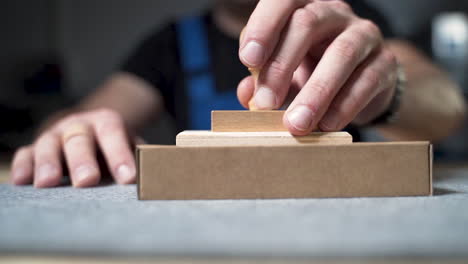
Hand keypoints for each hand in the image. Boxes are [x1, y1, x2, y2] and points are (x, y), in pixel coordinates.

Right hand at [10, 108, 136, 187]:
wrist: (89, 129)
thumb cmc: (114, 146)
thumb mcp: (131, 145)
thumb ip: (143, 157)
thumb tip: (161, 174)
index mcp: (106, 122)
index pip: (113, 134)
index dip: (120, 155)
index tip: (128, 178)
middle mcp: (79, 126)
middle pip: (79, 139)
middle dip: (82, 160)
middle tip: (87, 181)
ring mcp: (55, 135)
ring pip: (49, 145)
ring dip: (48, 163)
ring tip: (48, 183)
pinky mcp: (36, 147)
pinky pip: (26, 153)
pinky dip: (24, 165)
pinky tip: (22, 181)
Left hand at [237, 0, 397, 134]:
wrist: (362, 84)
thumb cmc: (313, 71)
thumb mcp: (284, 73)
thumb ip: (263, 79)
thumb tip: (246, 94)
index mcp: (304, 8)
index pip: (283, 0)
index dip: (264, 26)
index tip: (248, 60)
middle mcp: (334, 13)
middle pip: (307, 24)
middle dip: (281, 66)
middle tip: (266, 104)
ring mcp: (363, 35)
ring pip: (341, 54)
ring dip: (315, 92)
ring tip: (296, 123)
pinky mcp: (385, 63)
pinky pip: (366, 81)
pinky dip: (344, 106)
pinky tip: (326, 124)